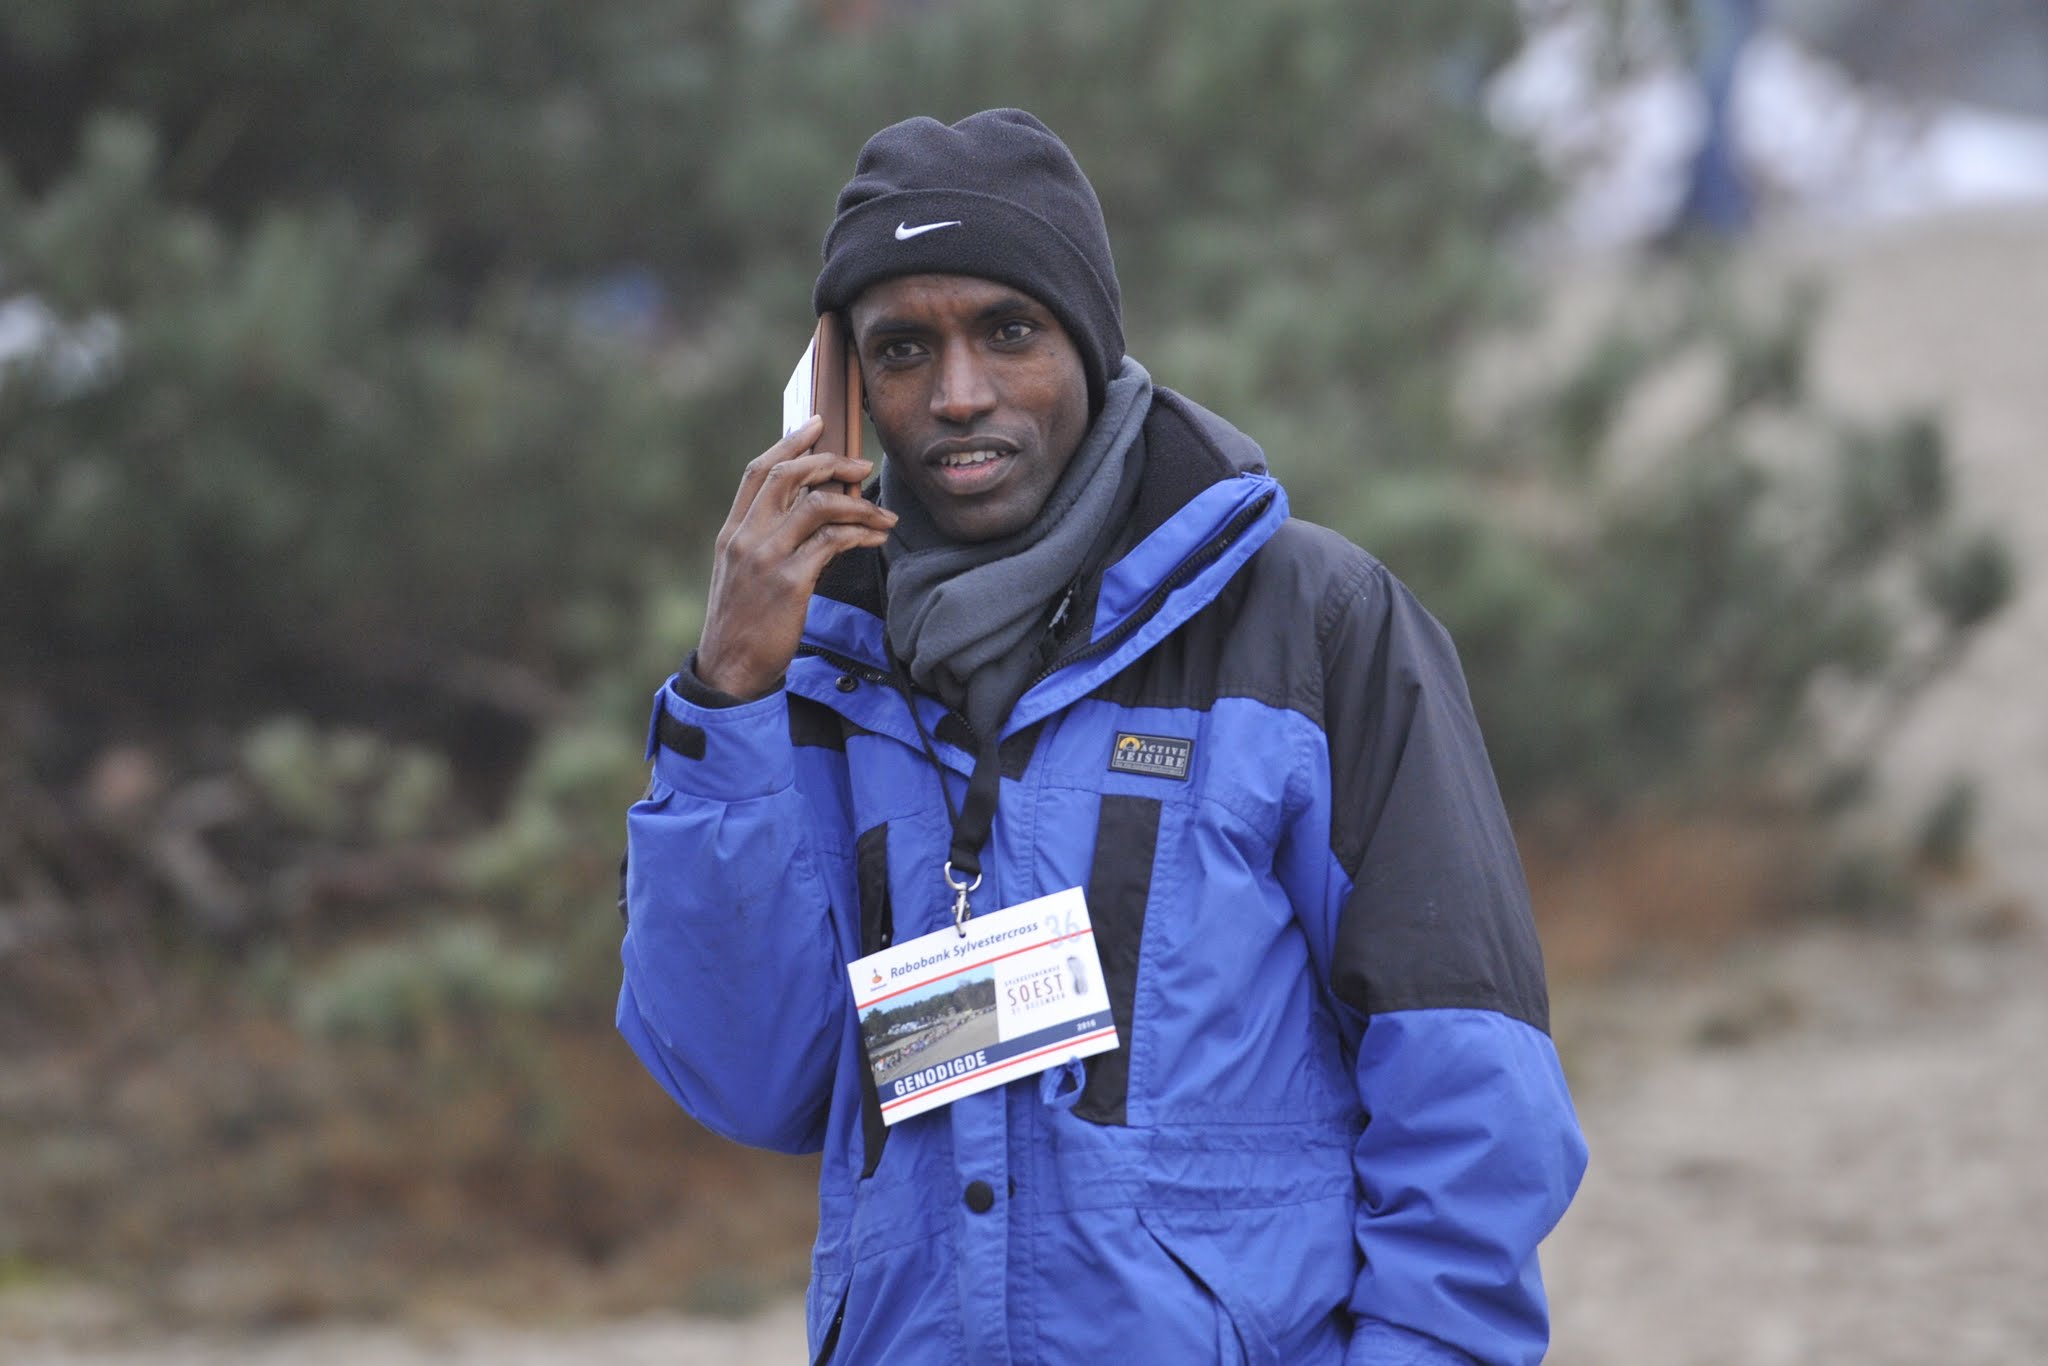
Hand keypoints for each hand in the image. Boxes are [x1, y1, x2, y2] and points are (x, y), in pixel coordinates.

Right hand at [694, 415, 897, 699]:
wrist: (730, 671)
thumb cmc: (743, 625)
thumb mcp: (742, 575)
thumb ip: (767, 542)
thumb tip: (811, 514)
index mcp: (732, 532)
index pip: (758, 471)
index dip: (789, 442)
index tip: (817, 423)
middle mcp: (746, 537)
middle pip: (789, 476)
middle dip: (830, 462)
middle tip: (862, 466)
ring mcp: (766, 558)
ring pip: (818, 504)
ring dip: (858, 503)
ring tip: (883, 513)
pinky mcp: (790, 582)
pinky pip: (833, 542)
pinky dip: (861, 533)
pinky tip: (877, 536)